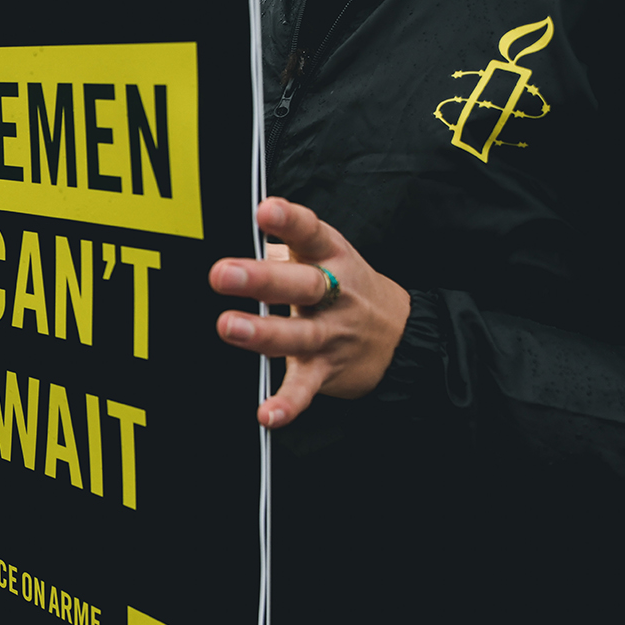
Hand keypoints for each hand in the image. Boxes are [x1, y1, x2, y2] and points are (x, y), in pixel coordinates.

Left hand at [209, 197, 410, 428]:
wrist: (403, 335)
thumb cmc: (345, 286)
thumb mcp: (323, 255)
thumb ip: (280, 247)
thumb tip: (234, 235)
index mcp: (330, 256)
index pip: (309, 232)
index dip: (288, 221)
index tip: (265, 210)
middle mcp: (334, 293)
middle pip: (300, 284)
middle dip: (261, 279)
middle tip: (221, 273)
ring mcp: (331, 334)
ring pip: (296, 335)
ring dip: (262, 333)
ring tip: (228, 327)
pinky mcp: (326, 370)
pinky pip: (305, 388)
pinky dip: (288, 403)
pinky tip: (267, 414)